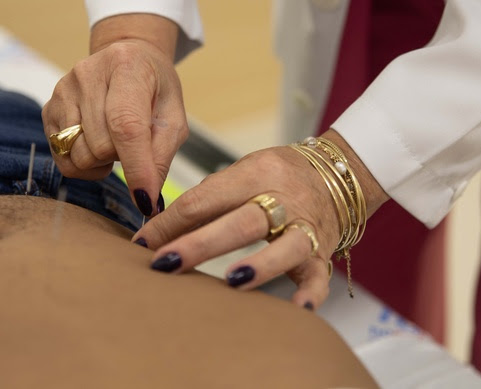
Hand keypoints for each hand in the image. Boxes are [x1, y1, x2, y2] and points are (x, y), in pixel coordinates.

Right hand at [42, 14, 187, 215]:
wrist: (128, 58)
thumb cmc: (155, 89)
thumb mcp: (173, 117)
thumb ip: (162, 155)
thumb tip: (148, 200)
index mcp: (127, 67)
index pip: (126, 125)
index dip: (136, 166)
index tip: (145, 199)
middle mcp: (88, 74)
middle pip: (100, 146)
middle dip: (121, 158)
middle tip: (134, 143)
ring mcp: (63, 89)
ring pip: (78, 155)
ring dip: (101, 160)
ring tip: (115, 141)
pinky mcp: (48, 107)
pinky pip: (61, 157)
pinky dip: (83, 163)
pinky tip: (96, 144)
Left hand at [132, 129, 388, 307]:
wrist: (338, 173)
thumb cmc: (279, 175)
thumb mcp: (243, 172)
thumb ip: (206, 200)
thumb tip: (157, 230)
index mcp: (257, 172)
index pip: (206, 198)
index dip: (170, 222)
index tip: (142, 243)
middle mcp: (285, 198)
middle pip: (242, 221)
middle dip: (201, 244)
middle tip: (165, 263)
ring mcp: (307, 226)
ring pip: (287, 245)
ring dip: (261, 264)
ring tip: (231, 281)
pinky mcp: (325, 250)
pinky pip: (320, 274)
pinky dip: (310, 293)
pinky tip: (295, 309)